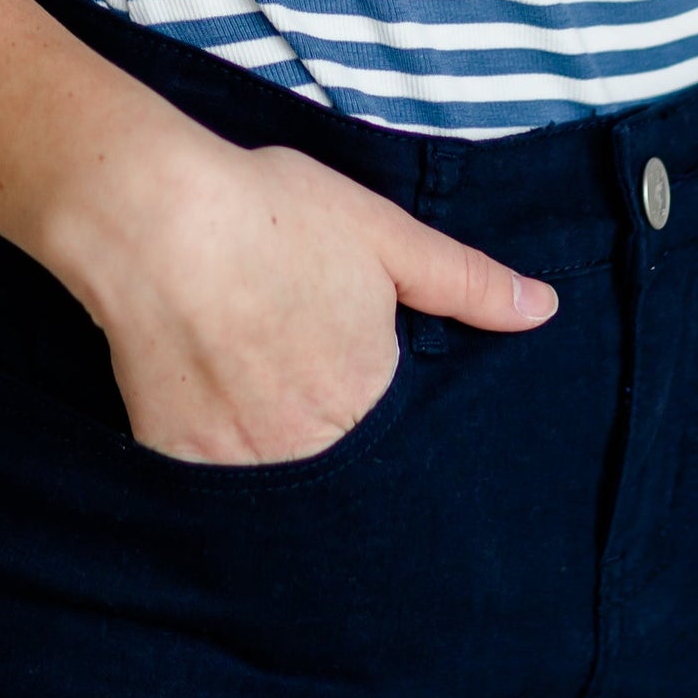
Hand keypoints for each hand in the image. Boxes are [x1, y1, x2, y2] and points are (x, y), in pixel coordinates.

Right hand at [53, 128, 557, 466]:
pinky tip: (217, 406)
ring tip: (269, 398)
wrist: (154, 219)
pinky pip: (214, 480)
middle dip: (339, 441)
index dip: (383, 407)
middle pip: (341, 467)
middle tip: (311, 385)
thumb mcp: (384, 234)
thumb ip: (466, 281)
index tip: (366, 383)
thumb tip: (544, 310)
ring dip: (284, 454)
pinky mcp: (178, 458)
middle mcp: (312, 449)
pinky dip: (223, 456)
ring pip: (281, 481)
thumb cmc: (273, 216)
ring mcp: (242, 463)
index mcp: (369, 399)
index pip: (400, 440)